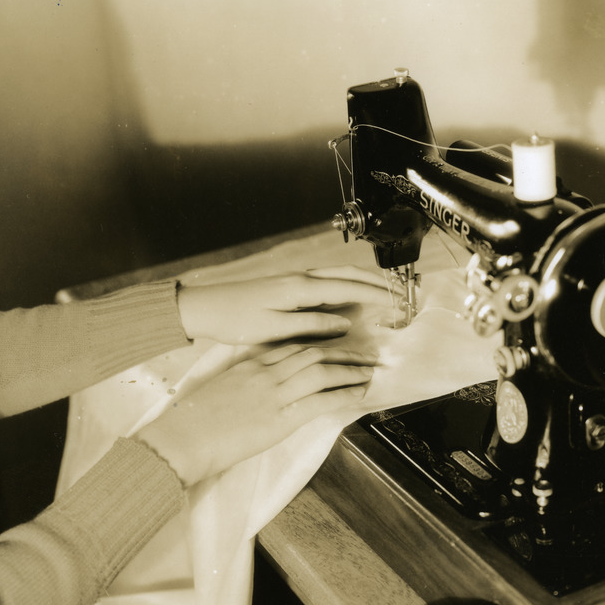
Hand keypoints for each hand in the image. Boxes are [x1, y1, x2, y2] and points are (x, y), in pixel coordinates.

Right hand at [134, 344, 374, 486]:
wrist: (181, 439)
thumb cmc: (192, 422)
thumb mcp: (219, 392)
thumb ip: (242, 386)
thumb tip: (258, 394)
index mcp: (249, 364)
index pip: (292, 346)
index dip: (318, 344)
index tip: (335, 344)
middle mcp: (264, 372)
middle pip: (312, 353)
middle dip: (342, 353)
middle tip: (365, 354)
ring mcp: (273, 393)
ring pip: (322, 370)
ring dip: (350, 371)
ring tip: (369, 372)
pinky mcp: (281, 417)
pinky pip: (321, 399)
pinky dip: (344, 394)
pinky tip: (358, 394)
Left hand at [177, 266, 391, 344]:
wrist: (206, 307)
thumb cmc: (235, 320)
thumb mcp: (275, 329)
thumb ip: (312, 325)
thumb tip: (344, 325)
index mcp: (300, 288)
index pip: (348, 289)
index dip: (375, 295)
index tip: (396, 301)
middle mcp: (301, 278)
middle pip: (348, 274)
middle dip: (375, 282)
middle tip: (398, 293)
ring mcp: (295, 279)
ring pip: (338, 274)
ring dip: (362, 280)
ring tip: (382, 290)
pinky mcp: (289, 284)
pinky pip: (327, 280)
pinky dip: (346, 284)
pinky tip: (350, 294)